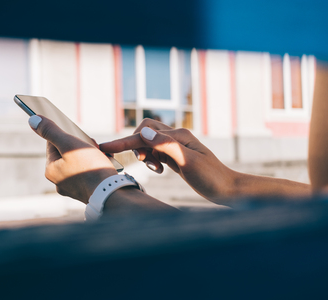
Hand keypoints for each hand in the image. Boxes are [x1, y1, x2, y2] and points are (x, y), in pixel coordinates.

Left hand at [29, 115, 116, 202]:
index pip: (52, 144)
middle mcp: (59, 181)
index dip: (66, 135)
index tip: (78, 134)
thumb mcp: (68, 144)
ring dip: (90, 155)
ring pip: (79, 163)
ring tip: (100, 154)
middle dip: (81, 146)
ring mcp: (73, 188)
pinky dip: (96, 166)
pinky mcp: (86, 191)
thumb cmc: (89, 168)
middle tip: (92, 145)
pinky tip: (104, 163)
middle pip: (67, 154)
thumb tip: (33, 120)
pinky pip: (89, 173)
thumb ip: (51, 131)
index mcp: (51, 170)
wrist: (110, 193)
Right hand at [99, 118, 235, 199]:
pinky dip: (151, 159)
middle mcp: (175, 138)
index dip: (123, 142)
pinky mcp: (175, 156)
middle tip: (141, 161)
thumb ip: (166, 145)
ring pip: (148, 142)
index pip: (144, 135)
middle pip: (144, 132)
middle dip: (135, 145)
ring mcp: (175, 146)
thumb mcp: (188, 162)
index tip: (104, 148)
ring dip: (145, 154)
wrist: (226, 189)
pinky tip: (159, 170)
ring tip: (154, 168)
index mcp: (177, 136)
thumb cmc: (211, 177)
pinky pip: (155, 152)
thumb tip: (143, 131)